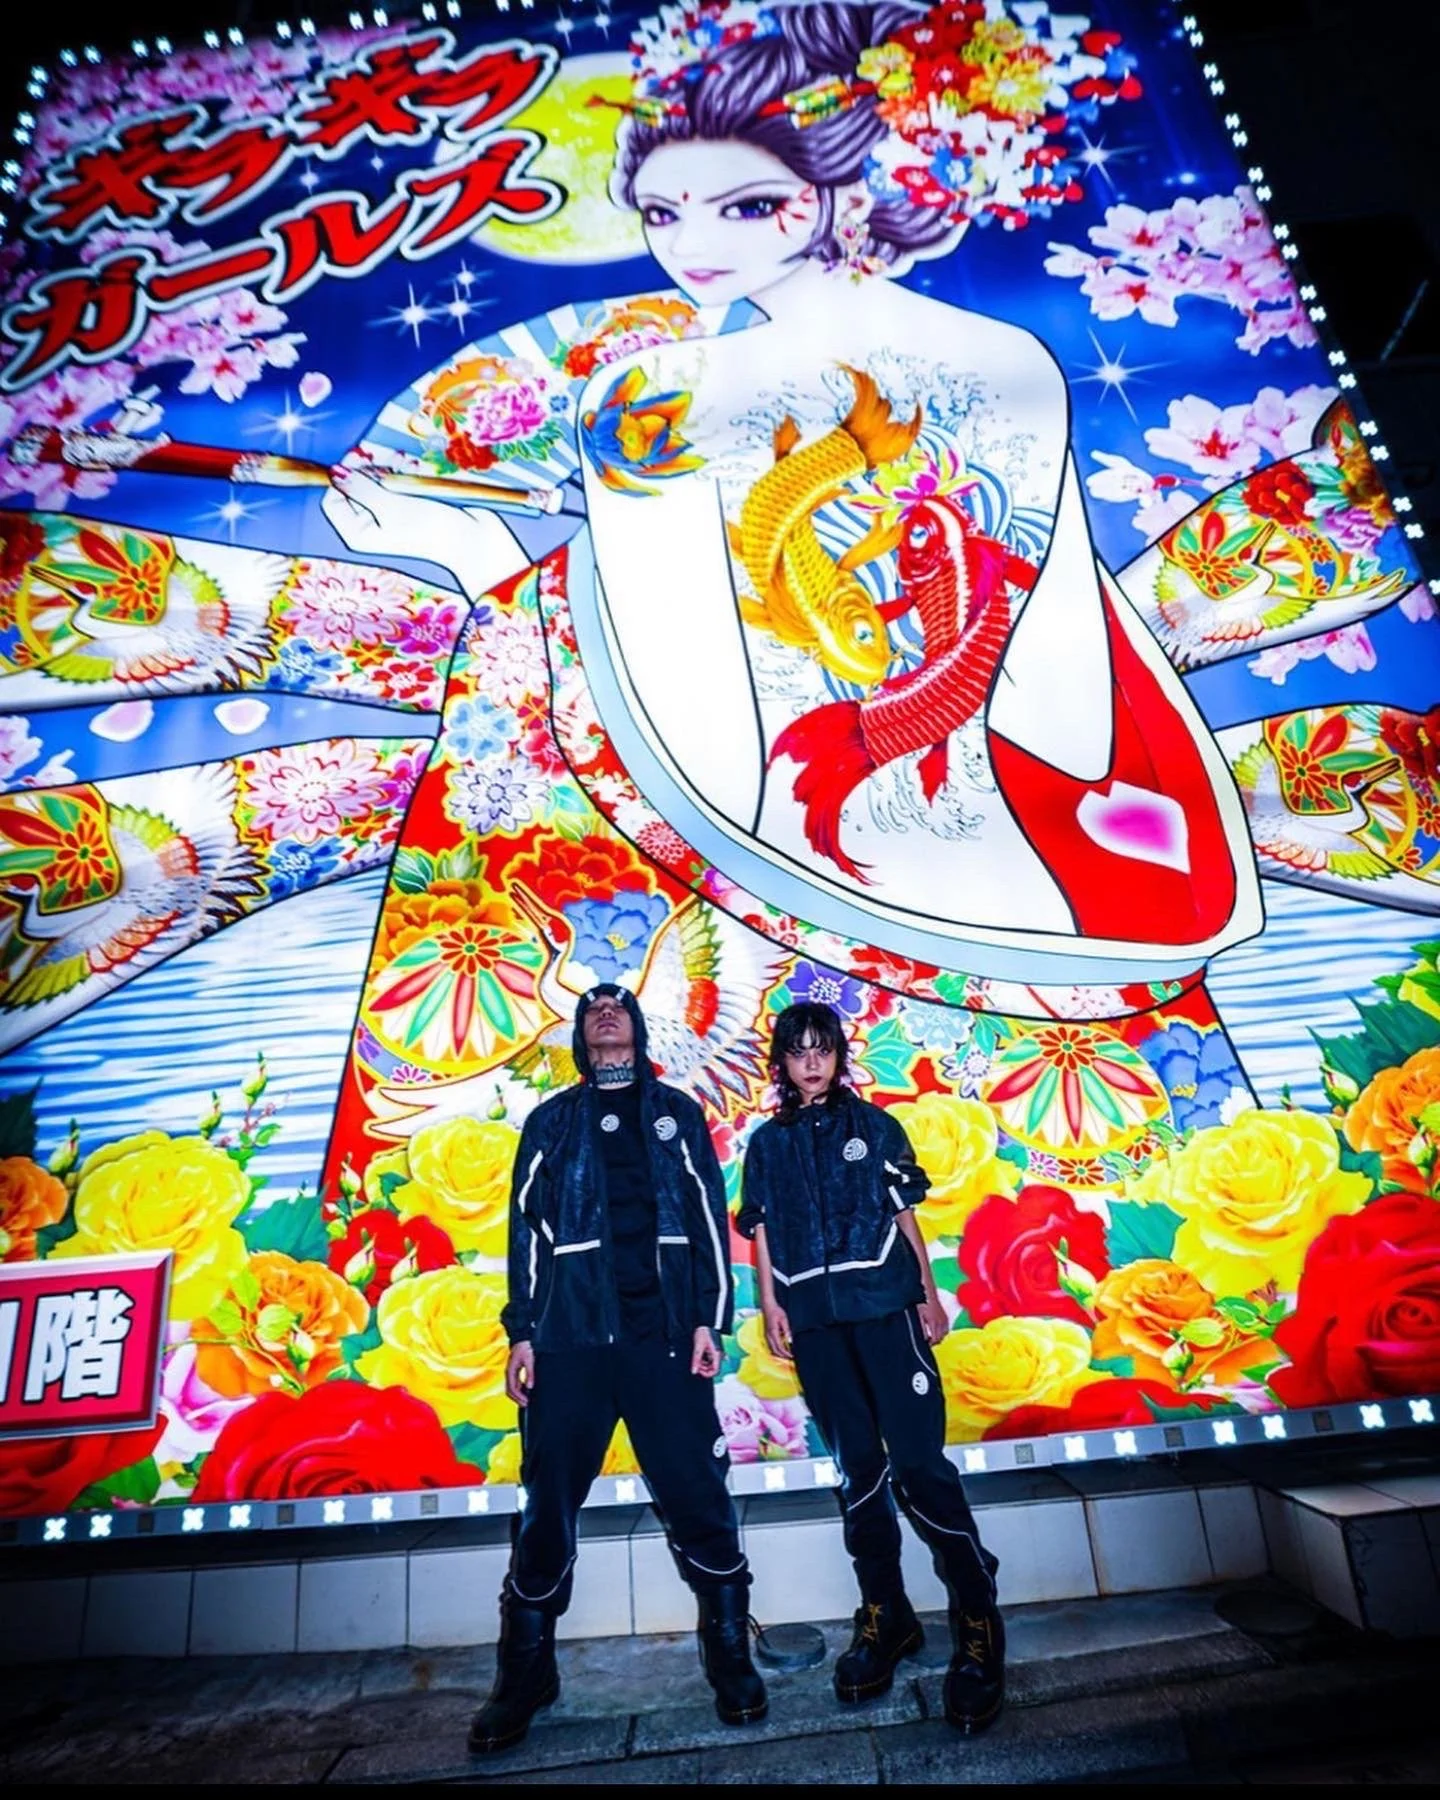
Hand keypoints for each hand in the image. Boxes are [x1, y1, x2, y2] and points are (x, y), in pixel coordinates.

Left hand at [322, 464, 447, 557]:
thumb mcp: (390, 506)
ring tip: (404, 460)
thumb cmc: (428, 527)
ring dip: (388, 468)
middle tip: (384, 458)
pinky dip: (402, 473)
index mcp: (358, 533)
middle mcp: (370, 526)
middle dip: (369, 470)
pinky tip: (414, 466)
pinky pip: (395, 485)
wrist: (471, 538)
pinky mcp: (406, 507)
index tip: (358, 457)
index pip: (333, 500)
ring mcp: (388, 516)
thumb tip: (335, 472)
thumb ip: (360, 488)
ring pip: (376, 483)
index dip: (342, 478)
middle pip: (355, 489)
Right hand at [506, 1340, 535, 1406]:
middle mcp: (509, 1373)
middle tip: (526, 1405)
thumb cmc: (525, 1347)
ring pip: (511, 1388)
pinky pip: (514, 1384)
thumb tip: (529, 1386)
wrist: (522, 1337)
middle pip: (510, 1391)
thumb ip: (529, 1373)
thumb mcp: (529, 1360)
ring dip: (517, 1396)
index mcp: (510, 1371)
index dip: (519, 1397)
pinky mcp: (514, 1371)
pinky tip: (526, 1391)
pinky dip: (519, 1390)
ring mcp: (511, 1372)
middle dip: (517, 1399)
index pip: (512, 1389)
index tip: (526, 1402)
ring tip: (526, 1401)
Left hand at [691, 1326, 721, 1377]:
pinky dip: (703, 1361)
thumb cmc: (704, 1332)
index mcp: (716, 1354)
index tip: (699, 1371)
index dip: (707, 1374)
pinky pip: (709, 1360)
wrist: (705, 1324)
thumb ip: (696, 1360)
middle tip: (696, 1364)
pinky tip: (699, 1356)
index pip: (715, 1371)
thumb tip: (694, 1371)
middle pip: (713, 1369)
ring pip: (710, 1365)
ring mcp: (715, 1353)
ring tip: (697, 1359)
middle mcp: (718, 1355)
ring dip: (703, 1365)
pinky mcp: (713, 1351)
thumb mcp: (698, 1347)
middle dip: (704, 1369)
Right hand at [763, 1304, 792, 1361]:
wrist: (767, 1306)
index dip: (785, 1353)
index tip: (792, 1356)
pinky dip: (775, 1350)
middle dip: (782, 1356)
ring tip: (787, 1355)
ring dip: (778, 1354)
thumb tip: (790, 1341)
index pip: (779, 1347)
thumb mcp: (784, 1320)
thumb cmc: (776, 1311)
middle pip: (774, 1351)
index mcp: (773, 1333)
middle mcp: (768, 1336)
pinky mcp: (766, 1335)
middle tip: (790, 1358)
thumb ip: (786, 1330)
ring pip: (771, 1350)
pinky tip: (781, 1350)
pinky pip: (770, 1346)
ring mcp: (766, 1336)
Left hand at [916, 1297, 947, 1346]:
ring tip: (931, 1336)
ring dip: (938, 1337)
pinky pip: (946, 1329)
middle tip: (927, 1342)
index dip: (930, 1344)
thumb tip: (924, 1338)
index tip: (925, 1345)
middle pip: (940, 1338)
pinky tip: (936, 1330)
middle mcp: (941, 1322)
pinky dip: (942, 1332)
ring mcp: (944, 1319)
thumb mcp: (918, 1316)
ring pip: (944, 1334)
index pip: (935, 1339)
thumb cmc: (921, 1303)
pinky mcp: (946, 1317)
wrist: (927, 1293)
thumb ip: (921, 1328)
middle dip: (934, 1342)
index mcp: (933, 1322)